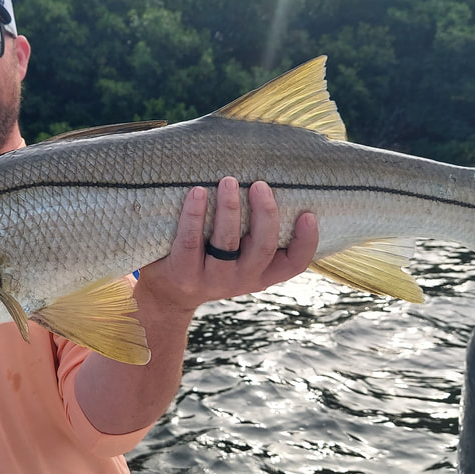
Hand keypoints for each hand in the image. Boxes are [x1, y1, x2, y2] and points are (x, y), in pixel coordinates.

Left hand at [74, 178, 317, 434]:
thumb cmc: (208, 260)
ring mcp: (211, 280)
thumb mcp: (238, 256)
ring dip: (229, 209)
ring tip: (228, 181)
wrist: (165, 294)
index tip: (309, 214)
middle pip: (262, 247)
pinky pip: (190, 241)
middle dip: (265, 214)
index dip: (306, 242)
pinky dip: (194, 215)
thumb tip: (272, 179)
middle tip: (260, 185)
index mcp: (260, 274)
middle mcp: (241, 280)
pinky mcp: (182, 274)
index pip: (294, 264)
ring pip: (227, 243)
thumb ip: (254, 232)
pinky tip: (197, 192)